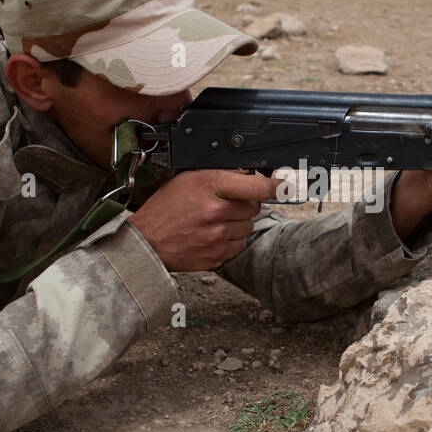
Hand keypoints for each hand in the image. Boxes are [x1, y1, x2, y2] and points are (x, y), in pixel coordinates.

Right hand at [128, 170, 276, 270]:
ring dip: (237, 223)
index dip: (275, 186)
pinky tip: (212, 235)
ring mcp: (218, 236)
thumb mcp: (187, 179)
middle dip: (244, 204)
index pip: (257, 187)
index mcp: (210, 186)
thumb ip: (219, 176)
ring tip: (214, 220)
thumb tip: (249, 175)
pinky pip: (238, 246)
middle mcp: (216, 212)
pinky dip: (230, 240)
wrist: (146, 242)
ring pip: (248, 227)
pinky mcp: (218, 256)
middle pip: (254, 207)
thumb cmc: (164, 208)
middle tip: (224, 203)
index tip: (285, 186)